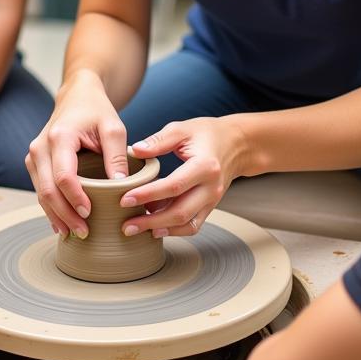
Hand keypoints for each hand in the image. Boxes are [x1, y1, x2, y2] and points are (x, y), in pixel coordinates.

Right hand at [24, 69, 127, 238]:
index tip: (90, 213)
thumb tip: (121, 186)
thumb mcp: (114, 128)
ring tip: (74, 234)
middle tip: (84, 233)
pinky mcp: (34, 162)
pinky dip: (50, 208)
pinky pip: (40, 189)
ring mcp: (34, 155)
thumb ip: (117, 155)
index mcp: (60, 136)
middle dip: (65, 215)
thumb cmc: (97, 111)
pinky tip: (62, 224)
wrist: (77, 97)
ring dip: (56, 216)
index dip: (75, 199)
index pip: (63, 176)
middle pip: (48, 190)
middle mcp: (40, 147)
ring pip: (40, 193)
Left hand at [119, 117, 245, 237]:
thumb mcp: (182, 129)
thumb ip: (158, 141)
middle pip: (180, 212)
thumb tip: (134, 150)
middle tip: (126, 225)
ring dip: (161, 229)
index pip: (173, 185)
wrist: (236, 144)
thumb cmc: (206, 133)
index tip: (125, 199)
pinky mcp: (210, 207)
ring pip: (187, 224)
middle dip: (151, 221)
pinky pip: (193, 225)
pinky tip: (154, 227)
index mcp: (205, 166)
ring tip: (136, 228)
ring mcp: (212, 200)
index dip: (148, 194)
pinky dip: (173, 230)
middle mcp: (211, 187)